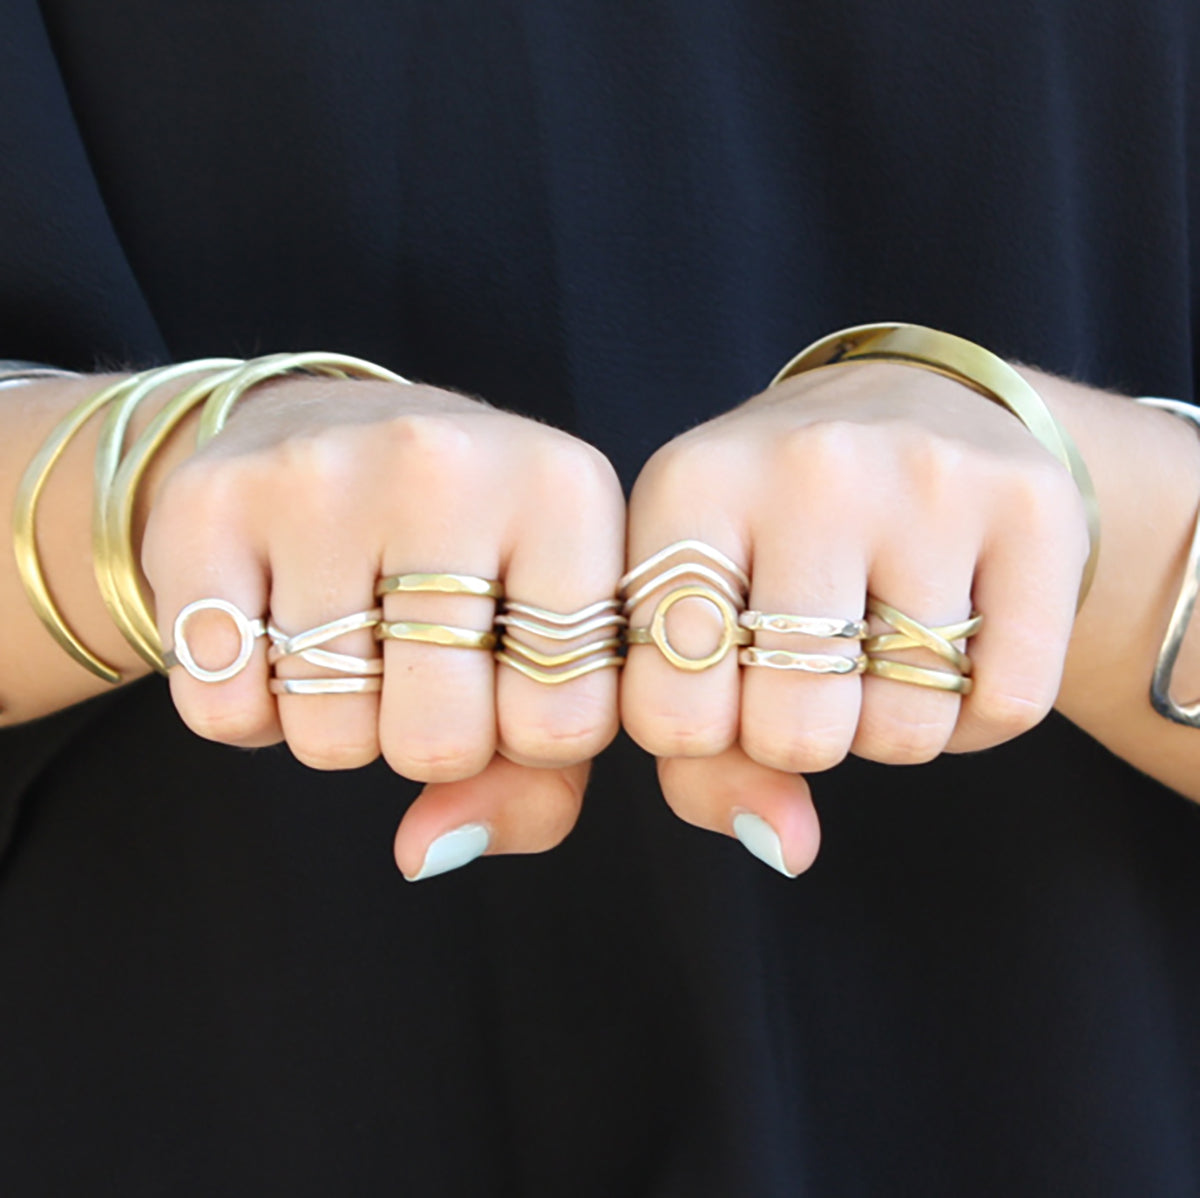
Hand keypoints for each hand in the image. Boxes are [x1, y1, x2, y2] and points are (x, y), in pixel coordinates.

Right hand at [141, 375, 624, 878]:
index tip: (511, 676)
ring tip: (350, 634)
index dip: (531, 737)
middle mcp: (447, 464)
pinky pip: (224, 711)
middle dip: (430, 738)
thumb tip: (429, 852)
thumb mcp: (541, 642)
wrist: (316, 431)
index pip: (566, 723)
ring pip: (329, 735)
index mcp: (566, 489)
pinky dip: (249, 710)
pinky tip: (273, 629)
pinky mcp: (209, 505)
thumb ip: (540, 777)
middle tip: (419, 662)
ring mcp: (321, 477)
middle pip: (441, 741)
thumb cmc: (462, 557)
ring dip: (339, 724)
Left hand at [621, 360, 1089, 874]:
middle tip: (808, 669)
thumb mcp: (698, 612)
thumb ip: (696, 755)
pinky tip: (953, 643)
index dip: (696, 731)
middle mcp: (808, 466)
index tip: (717, 683)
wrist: (915, 413)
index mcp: (690, 485)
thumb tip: (782, 846)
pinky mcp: (1035, 508)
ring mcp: (929, 478)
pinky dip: (974, 715)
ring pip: (906, 728)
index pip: (669, 708)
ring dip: (887, 724)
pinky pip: (1009, 707)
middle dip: (798, 734)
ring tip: (876, 645)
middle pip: (795, 731)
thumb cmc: (774, 539)